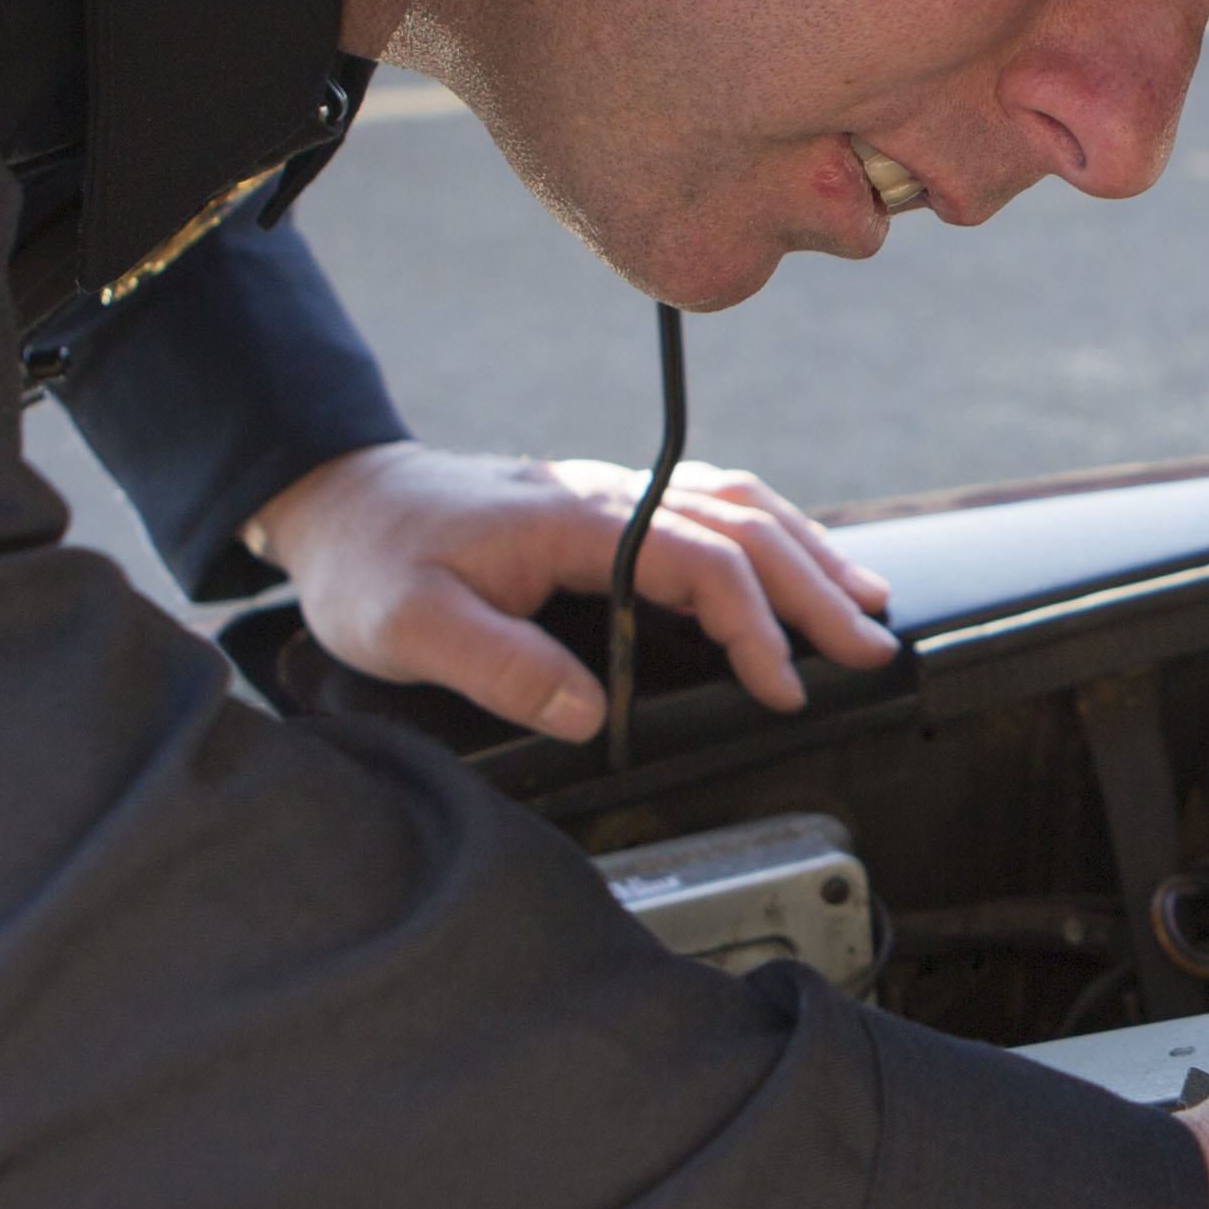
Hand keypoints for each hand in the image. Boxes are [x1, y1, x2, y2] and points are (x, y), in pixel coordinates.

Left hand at [245, 440, 896, 739]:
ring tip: (863, 603)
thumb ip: (498, 667)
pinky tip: (792, 564)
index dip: (753, 625)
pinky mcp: (604, 508)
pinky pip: (708, 507)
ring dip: (806, 552)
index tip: (783, 687)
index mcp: (571, 520)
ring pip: (735, 504)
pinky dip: (768, 535)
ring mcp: (607, 495)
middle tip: (871, 648)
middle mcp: (602, 494)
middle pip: (740, 525)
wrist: (337, 501)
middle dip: (815, 588)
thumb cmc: (368, 563)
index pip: (695, 560)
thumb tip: (589, 714)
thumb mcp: (406, 627)